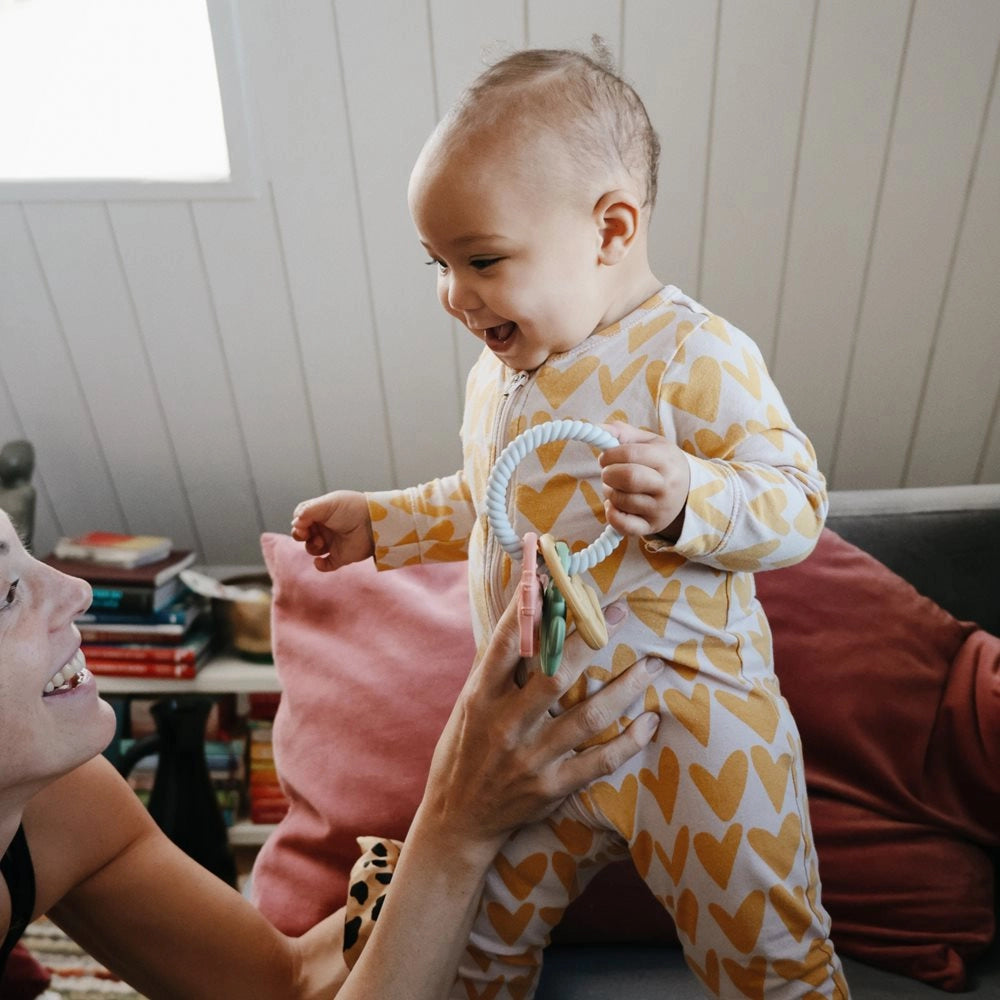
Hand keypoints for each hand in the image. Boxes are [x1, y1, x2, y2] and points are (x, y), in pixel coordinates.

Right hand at [290, 490, 374, 571]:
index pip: (302, 518)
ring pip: (311, 549)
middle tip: (304, 534)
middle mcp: (326, 527)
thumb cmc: (352, 509)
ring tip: (321, 542)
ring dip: (312, 546)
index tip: (301, 523)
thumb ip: (308, 511)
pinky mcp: (340, 556)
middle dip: (300, 535)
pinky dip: (320, 565)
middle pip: (303, 534)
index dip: (298, 521)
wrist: (374, 523)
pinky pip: (325, 565)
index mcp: (322, 513)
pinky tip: (320, 561)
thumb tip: (295, 522)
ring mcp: (333, 542)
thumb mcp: (327, 504)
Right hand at [420, 592, 661, 854]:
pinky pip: (600, 762)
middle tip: (622, 613)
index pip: (507, 643)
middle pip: (555, 675)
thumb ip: (496, 664)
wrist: (457, 818)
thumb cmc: (464, 749)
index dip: (532, 607)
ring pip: (589, 717)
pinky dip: (629, 741)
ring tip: (652, 665)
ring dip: (626, 688)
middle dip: (591, 640)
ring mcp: (531, 758)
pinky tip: (650, 721)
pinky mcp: (552, 788)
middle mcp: (505, 725)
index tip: (557, 576)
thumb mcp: (469, 703)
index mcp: (481, 697)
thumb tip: (525, 612)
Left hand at [599, 421, 689, 539]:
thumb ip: (623, 433)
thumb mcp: (650, 442)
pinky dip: (612, 515)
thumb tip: (597, 429)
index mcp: (666, 460)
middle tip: (608, 472)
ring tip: (617, 487)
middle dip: (608, 474)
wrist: (689, 492)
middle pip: (627, 478)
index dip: (610, 454)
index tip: (605, 457)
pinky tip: (614, 506)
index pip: (630, 454)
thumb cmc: (662, 463)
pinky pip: (623, 525)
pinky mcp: (651, 526)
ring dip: (609, 492)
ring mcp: (659, 509)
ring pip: (621, 500)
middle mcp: (666, 486)